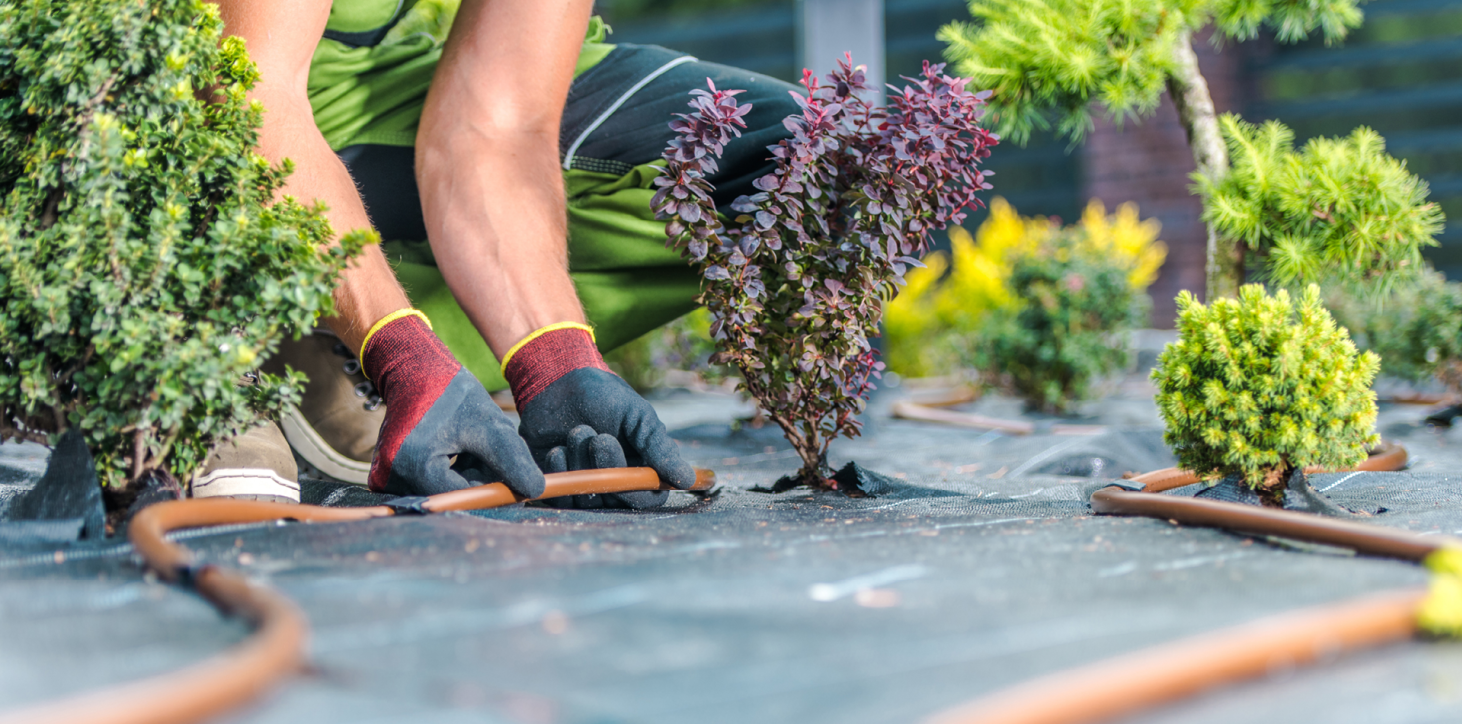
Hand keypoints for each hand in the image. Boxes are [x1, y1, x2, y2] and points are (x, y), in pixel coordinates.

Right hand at [362, 311, 543, 497]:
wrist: (414, 372)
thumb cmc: (451, 393)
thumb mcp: (488, 424)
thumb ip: (511, 459)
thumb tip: (535, 490)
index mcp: (414, 464)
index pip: (462, 496)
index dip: (491, 490)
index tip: (514, 481)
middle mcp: (392, 477)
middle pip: (450, 496)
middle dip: (478, 481)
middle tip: (491, 453)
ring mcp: (386, 477)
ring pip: (442, 491)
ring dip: (466, 476)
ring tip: (472, 446)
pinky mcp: (387, 475)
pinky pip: (429, 484)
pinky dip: (451, 473)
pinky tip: (457, 450)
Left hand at [505, 325, 693, 508]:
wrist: (557, 382)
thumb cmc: (603, 395)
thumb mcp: (638, 416)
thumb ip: (660, 448)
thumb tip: (687, 480)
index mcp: (640, 466)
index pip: (649, 498)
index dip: (638, 490)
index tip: (627, 465)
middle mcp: (614, 480)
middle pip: (617, 500)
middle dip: (607, 469)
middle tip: (599, 438)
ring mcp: (585, 483)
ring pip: (588, 498)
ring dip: (581, 465)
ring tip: (577, 431)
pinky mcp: (558, 483)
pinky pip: (561, 497)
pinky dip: (561, 472)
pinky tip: (557, 448)